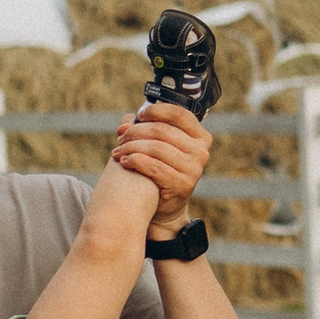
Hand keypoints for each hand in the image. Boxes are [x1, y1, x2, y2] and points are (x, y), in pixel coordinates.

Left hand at [111, 104, 211, 241]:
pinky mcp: (182, 184)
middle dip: (136, 132)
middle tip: (121, 137)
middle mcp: (201, 151)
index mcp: (200, 136)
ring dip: (131, 147)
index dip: (155, 111)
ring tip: (118, 151)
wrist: (165, 208)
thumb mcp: (160, 146)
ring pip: (155, 147)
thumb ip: (146, 129)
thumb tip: (126, 121)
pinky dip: (135, 161)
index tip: (138, 115)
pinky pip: (153, 167)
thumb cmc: (161, 170)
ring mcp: (194, 169)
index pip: (179, 114)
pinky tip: (124, 161)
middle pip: (162, 131)